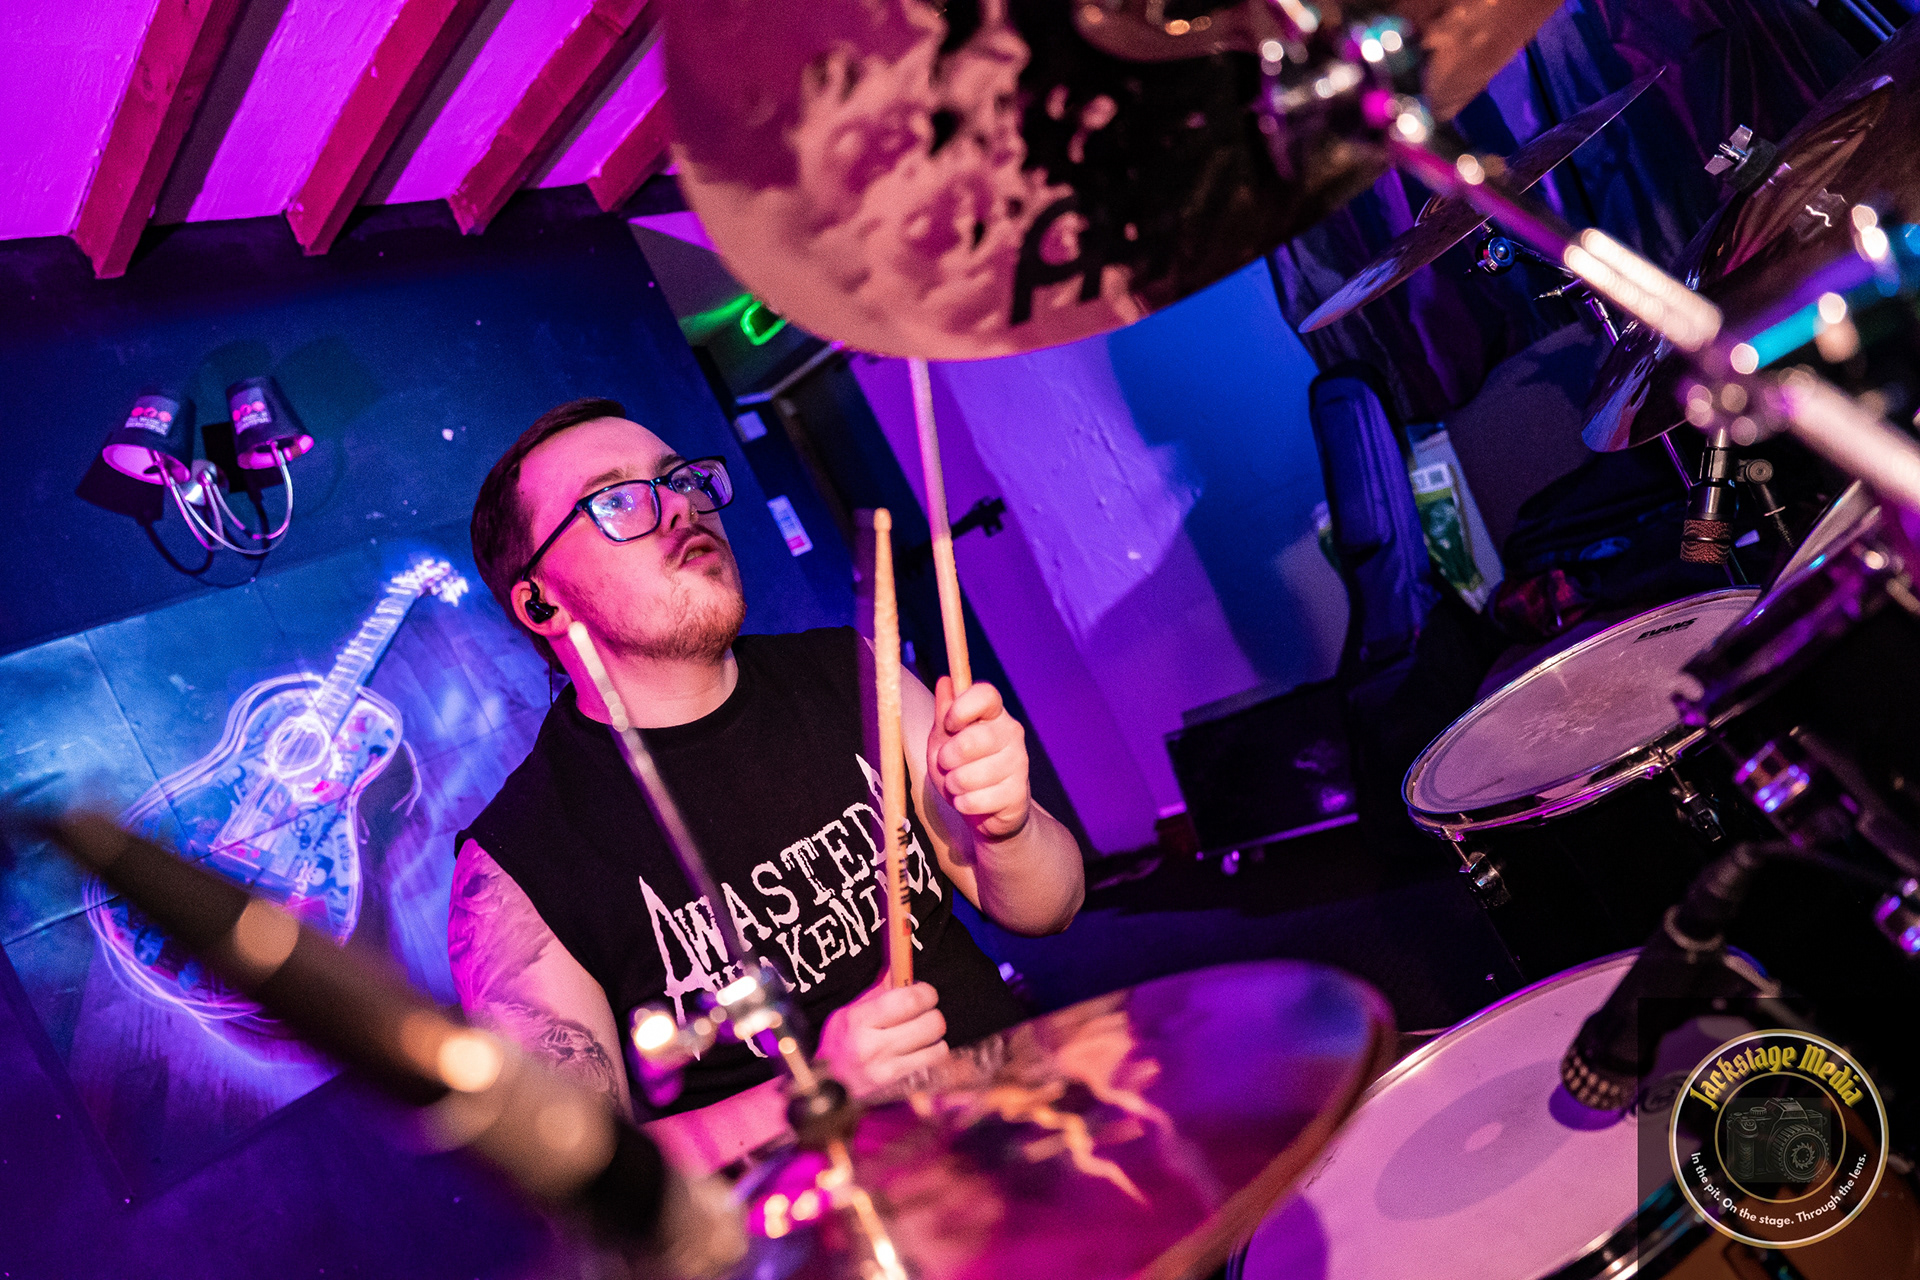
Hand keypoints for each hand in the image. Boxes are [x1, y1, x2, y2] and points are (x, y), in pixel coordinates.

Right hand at [814, 980, 947, 1097]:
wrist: (826, 1087)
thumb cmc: (840, 1043)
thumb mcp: (849, 1012)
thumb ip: (880, 992)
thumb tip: (903, 967)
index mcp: (860, 1021)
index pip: (910, 1001)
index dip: (925, 992)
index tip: (923, 992)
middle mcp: (873, 1048)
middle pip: (931, 1024)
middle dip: (932, 1014)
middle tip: (923, 1013)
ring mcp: (887, 1072)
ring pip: (938, 1048)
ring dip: (934, 1039)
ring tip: (920, 1035)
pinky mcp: (897, 1089)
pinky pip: (933, 1068)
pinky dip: (930, 1058)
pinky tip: (918, 1053)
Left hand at [929, 677, 1030, 842]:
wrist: (985, 810)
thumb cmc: (961, 767)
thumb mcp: (944, 739)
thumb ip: (944, 713)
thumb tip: (946, 682)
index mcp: (993, 714)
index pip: (986, 695)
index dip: (961, 708)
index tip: (948, 724)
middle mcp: (1011, 733)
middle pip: (971, 740)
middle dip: (947, 758)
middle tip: (946, 763)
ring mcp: (1018, 763)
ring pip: (969, 775)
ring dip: (953, 784)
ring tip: (958, 785)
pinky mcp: (1018, 793)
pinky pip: (976, 800)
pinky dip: (963, 804)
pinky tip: (969, 801)